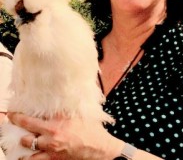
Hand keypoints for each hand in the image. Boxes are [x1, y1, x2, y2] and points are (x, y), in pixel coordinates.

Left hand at [8, 112, 123, 159]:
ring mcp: (51, 151)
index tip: (11, 114)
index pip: (30, 120)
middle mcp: (51, 137)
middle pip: (27, 137)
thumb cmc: (91, 129)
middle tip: (17, 129)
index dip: (17, 117)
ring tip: (22, 144)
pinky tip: (30, 156)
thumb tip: (55, 99)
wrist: (99, 149)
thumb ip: (64, 109)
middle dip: (21, 132)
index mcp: (56, 123)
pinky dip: (31, 158)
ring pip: (29, 152)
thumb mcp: (77, 114)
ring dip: (25, 147)